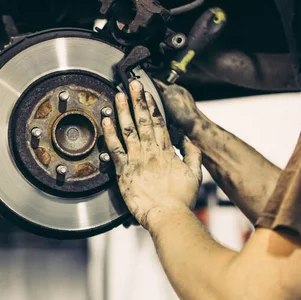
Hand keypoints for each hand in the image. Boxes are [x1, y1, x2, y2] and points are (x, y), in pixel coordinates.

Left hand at [102, 80, 202, 227]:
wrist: (167, 215)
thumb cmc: (180, 200)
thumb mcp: (195, 174)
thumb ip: (192, 155)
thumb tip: (189, 142)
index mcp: (167, 152)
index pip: (159, 124)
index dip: (152, 107)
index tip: (148, 94)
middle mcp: (151, 152)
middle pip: (144, 121)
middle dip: (138, 100)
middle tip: (132, 84)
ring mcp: (137, 160)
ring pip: (129, 130)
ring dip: (123, 110)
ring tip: (118, 95)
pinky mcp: (124, 171)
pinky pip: (115, 149)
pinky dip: (110, 133)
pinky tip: (105, 120)